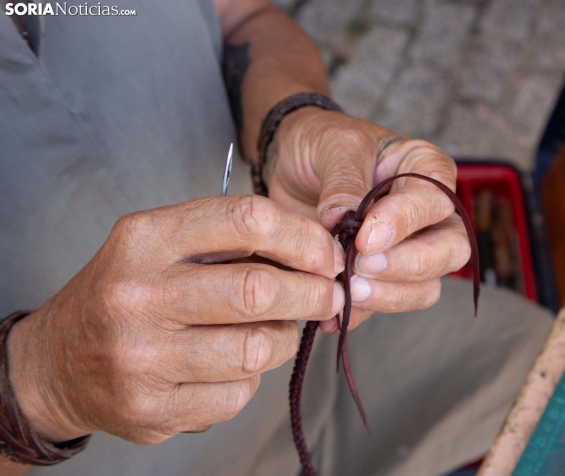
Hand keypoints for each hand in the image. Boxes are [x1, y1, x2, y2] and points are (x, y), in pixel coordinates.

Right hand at [7, 196, 344, 443]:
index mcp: (144, 239)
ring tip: (279, 331)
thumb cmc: (127, 294)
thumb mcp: (160, 246)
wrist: (56, 363)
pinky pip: (237, 395)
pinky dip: (251, 381)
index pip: (246, 220)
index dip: (303, 238)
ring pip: (257, 348)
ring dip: (285, 339)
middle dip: (312, 294)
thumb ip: (229, 241)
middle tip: (329, 296)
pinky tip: (233, 367)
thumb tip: (316, 252)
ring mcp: (140, 358)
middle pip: (258, 290)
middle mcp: (137, 295)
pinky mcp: (150, 410)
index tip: (327, 255)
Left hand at [266, 108, 470, 332]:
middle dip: (408, 266)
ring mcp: (408, 250)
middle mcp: (428, 214)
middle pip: (449, 252)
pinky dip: (359, 314)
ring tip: (348, 292)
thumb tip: (344, 223)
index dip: (406, 223)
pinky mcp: (380, 277)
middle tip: (361, 267)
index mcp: (426, 170)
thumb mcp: (333, 147)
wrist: (292, 163)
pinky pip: (383, 305)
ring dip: (390, 295)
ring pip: (426, 287)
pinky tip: (331, 315)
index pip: (435, 202)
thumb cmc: (323, 142)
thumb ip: (344, 183)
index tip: (366, 237)